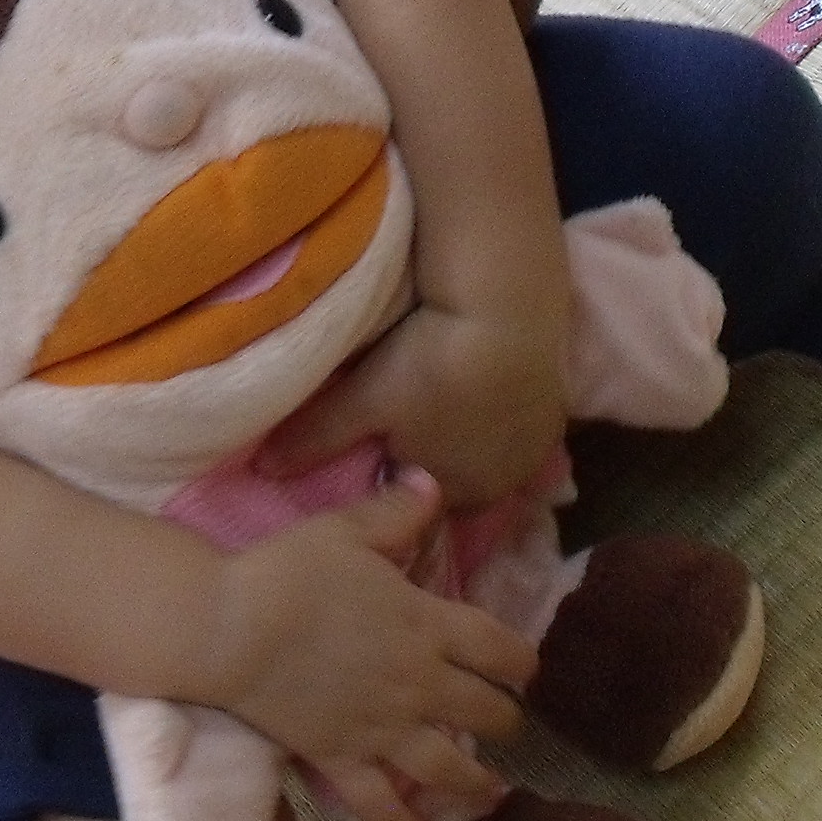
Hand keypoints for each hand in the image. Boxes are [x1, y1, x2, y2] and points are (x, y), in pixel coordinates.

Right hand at [207, 473, 532, 820]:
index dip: (523, 663)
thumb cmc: (286, 572)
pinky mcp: (342, 759)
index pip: (501, 650)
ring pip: (449, 768)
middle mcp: (418, 684)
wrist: (229, 629)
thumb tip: (431, 482)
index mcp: (427, 625)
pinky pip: (382, 806)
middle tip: (507, 724)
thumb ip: (396, 512)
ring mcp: (383, 729)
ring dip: (478, 784)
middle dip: (505, 721)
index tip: (525, 670)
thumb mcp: (344, 530)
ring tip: (495, 794)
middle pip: (486, 714)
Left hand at [259, 299, 560, 505]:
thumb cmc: (429, 365)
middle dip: (434, 469)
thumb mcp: (364, 400)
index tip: (379, 457)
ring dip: (470, 448)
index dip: (394, 484)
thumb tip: (264, 471)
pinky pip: (519, 434)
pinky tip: (483, 397)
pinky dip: (499, 424)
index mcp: (454, 492)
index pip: (418, 509)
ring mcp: (535, 454)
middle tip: (412, 431)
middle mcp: (502, 486)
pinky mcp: (557, 416)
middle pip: (457, 487)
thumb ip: (315, 438)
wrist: (506, 311)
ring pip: (490, 463)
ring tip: (447, 413)